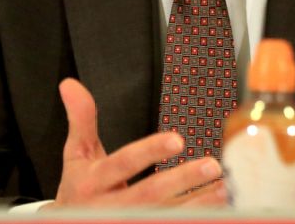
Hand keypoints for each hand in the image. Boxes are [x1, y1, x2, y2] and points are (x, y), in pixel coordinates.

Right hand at [46, 78, 226, 208]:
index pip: (123, 164)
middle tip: (212, 165)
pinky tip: (219, 205)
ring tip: (224, 187)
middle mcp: (110, 207)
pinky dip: (196, 215)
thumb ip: (81, 120)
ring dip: (198, 202)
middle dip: (182, 179)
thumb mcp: (76, 156)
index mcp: (93, 181)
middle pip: (149, 193)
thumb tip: (70, 84)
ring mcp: (127, 222)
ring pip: (165, 214)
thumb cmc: (80, 190)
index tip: (177, 141)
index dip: (150, 152)